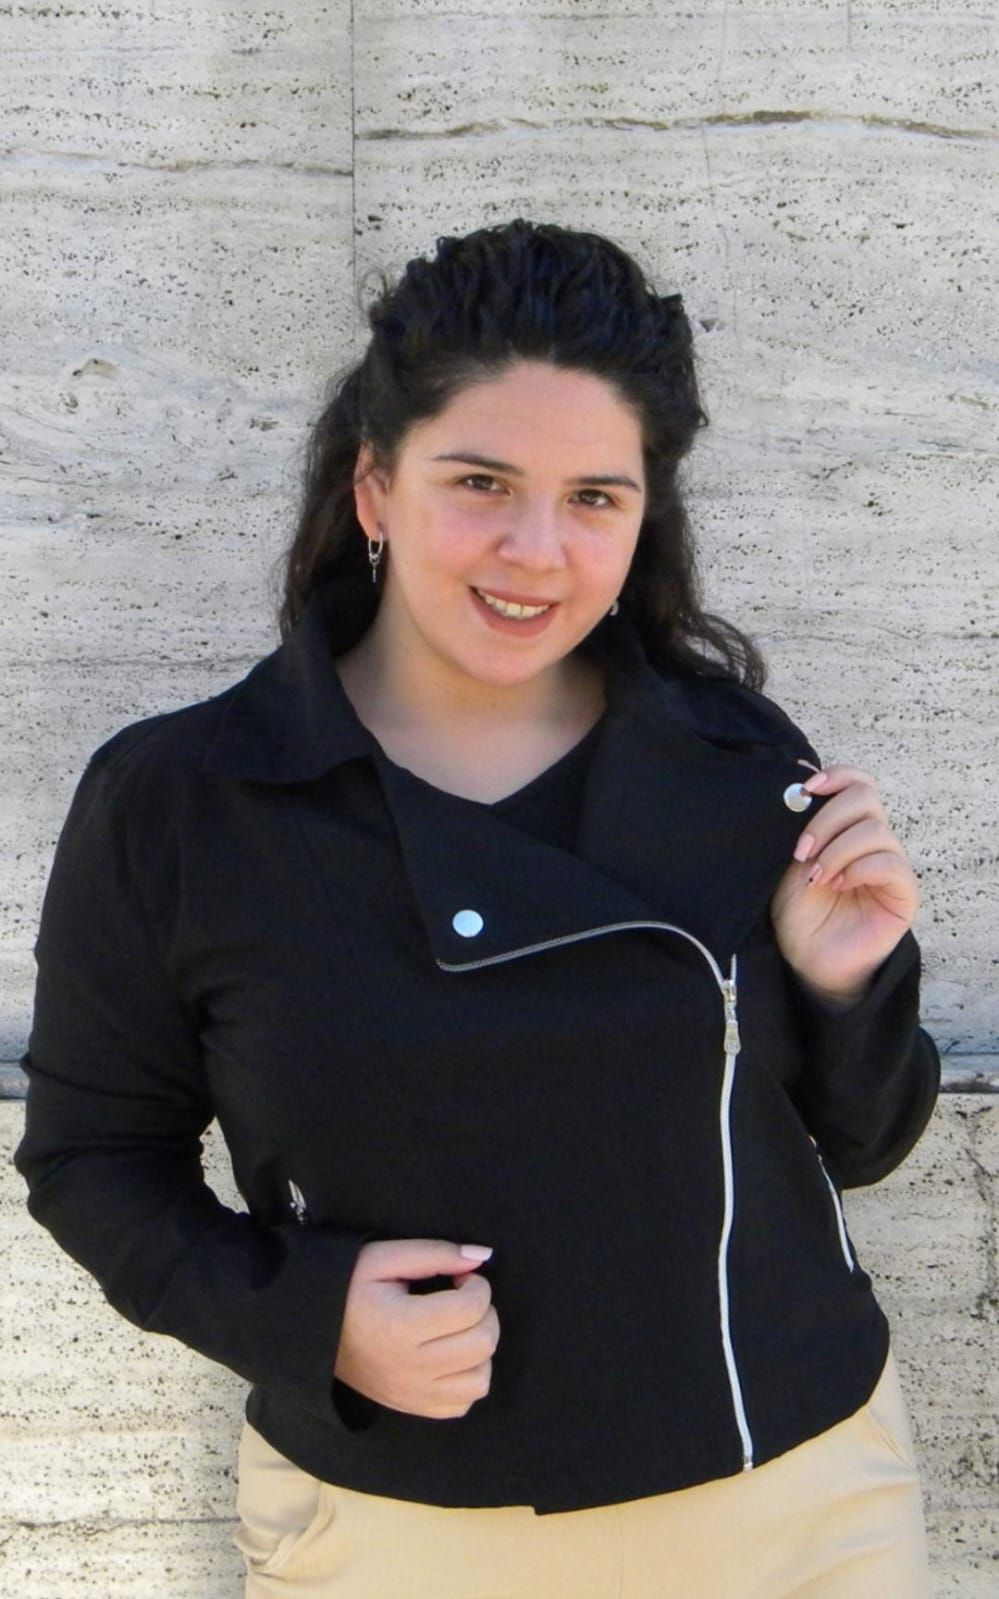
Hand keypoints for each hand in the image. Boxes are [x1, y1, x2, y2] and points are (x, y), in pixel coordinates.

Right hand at [334, 1238, 499, 1418]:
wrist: (315, 1332)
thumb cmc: (349, 1288)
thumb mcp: (384, 1257)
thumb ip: (436, 1254)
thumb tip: (483, 1257)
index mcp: (401, 1326)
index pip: (471, 1308)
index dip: (477, 1285)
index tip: (459, 1278)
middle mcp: (410, 1367)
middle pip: (482, 1343)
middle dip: (485, 1313)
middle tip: (462, 1299)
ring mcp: (413, 1394)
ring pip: (480, 1380)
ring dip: (481, 1349)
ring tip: (459, 1329)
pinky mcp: (413, 1407)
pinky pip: (463, 1404)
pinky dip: (468, 1379)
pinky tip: (452, 1355)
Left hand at [771, 764, 919, 1005]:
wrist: (807, 959)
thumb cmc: (798, 911)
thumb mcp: (788, 861)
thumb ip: (797, 824)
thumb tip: (800, 774)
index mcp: (847, 826)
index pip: (857, 782)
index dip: (836, 776)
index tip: (806, 789)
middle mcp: (873, 839)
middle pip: (865, 797)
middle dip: (826, 820)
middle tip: (801, 852)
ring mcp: (891, 864)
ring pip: (876, 830)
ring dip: (838, 850)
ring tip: (817, 877)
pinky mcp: (904, 892)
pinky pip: (891, 864)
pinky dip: (859, 868)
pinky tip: (838, 885)